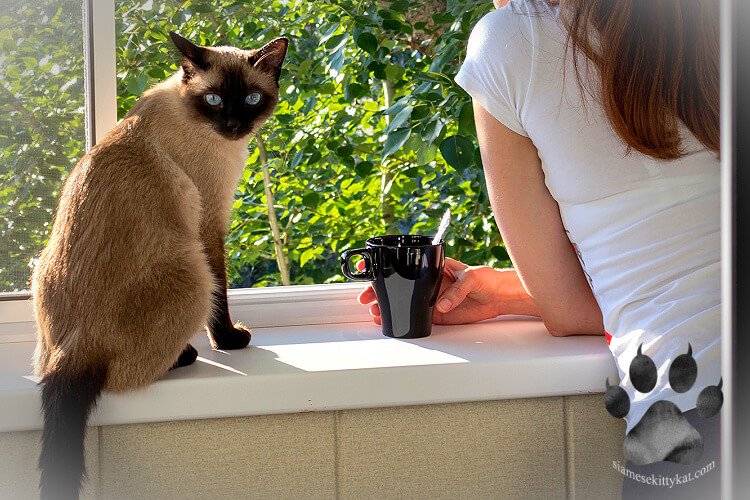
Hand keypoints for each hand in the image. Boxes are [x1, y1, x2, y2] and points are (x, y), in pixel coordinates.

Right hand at [355, 257, 504, 324]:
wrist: (499, 296)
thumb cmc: (488, 278)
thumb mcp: (473, 277)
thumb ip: (457, 290)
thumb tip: (442, 305)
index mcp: (434, 267)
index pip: (406, 265)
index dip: (388, 269)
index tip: (373, 273)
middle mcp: (429, 282)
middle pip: (399, 285)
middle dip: (380, 290)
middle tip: (368, 298)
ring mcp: (431, 298)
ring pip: (404, 302)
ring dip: (389, 306)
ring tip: (376, 312)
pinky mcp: (437, 314)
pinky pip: (417, 316)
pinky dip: (404, 318)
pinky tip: (392, 320)